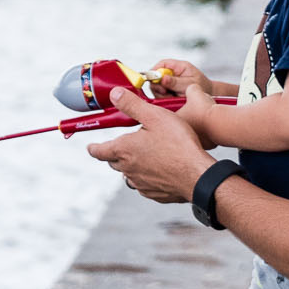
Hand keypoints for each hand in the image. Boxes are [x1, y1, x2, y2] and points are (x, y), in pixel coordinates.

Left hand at [87, 86, 216, 203]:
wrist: (197, 175)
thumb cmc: (178, 145)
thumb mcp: (155, 116)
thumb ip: (132, 105)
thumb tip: (114, 94)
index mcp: (124, 150)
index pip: (99, 151)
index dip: (93, 148)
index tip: (90, 147)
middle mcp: (128, 169)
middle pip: (113, 162)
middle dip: (114, 154)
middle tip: (121, 146)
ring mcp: (141, 183)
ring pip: (129, 175)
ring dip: (131, 166)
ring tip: (142, 157)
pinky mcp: (154, 194)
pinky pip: (144, 186)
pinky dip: (147, 178)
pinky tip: (159, 171)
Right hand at [144, 57, 208, 99]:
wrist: (209, 96)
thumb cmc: (202, 87)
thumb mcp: (189, 84)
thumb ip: (176, 82)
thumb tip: (162, 78)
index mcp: (179, 66)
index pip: (162, 64)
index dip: (155, 71)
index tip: (152, 79)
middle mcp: (172, 73)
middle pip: (156, 77)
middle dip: (158, 86)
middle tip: (165, 92)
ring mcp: (170, 82)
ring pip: (157, 87)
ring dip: (162, 94)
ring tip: (173, 97)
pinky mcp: (168, 90)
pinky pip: (160, 94)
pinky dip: (164, 98)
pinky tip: (173, 99)